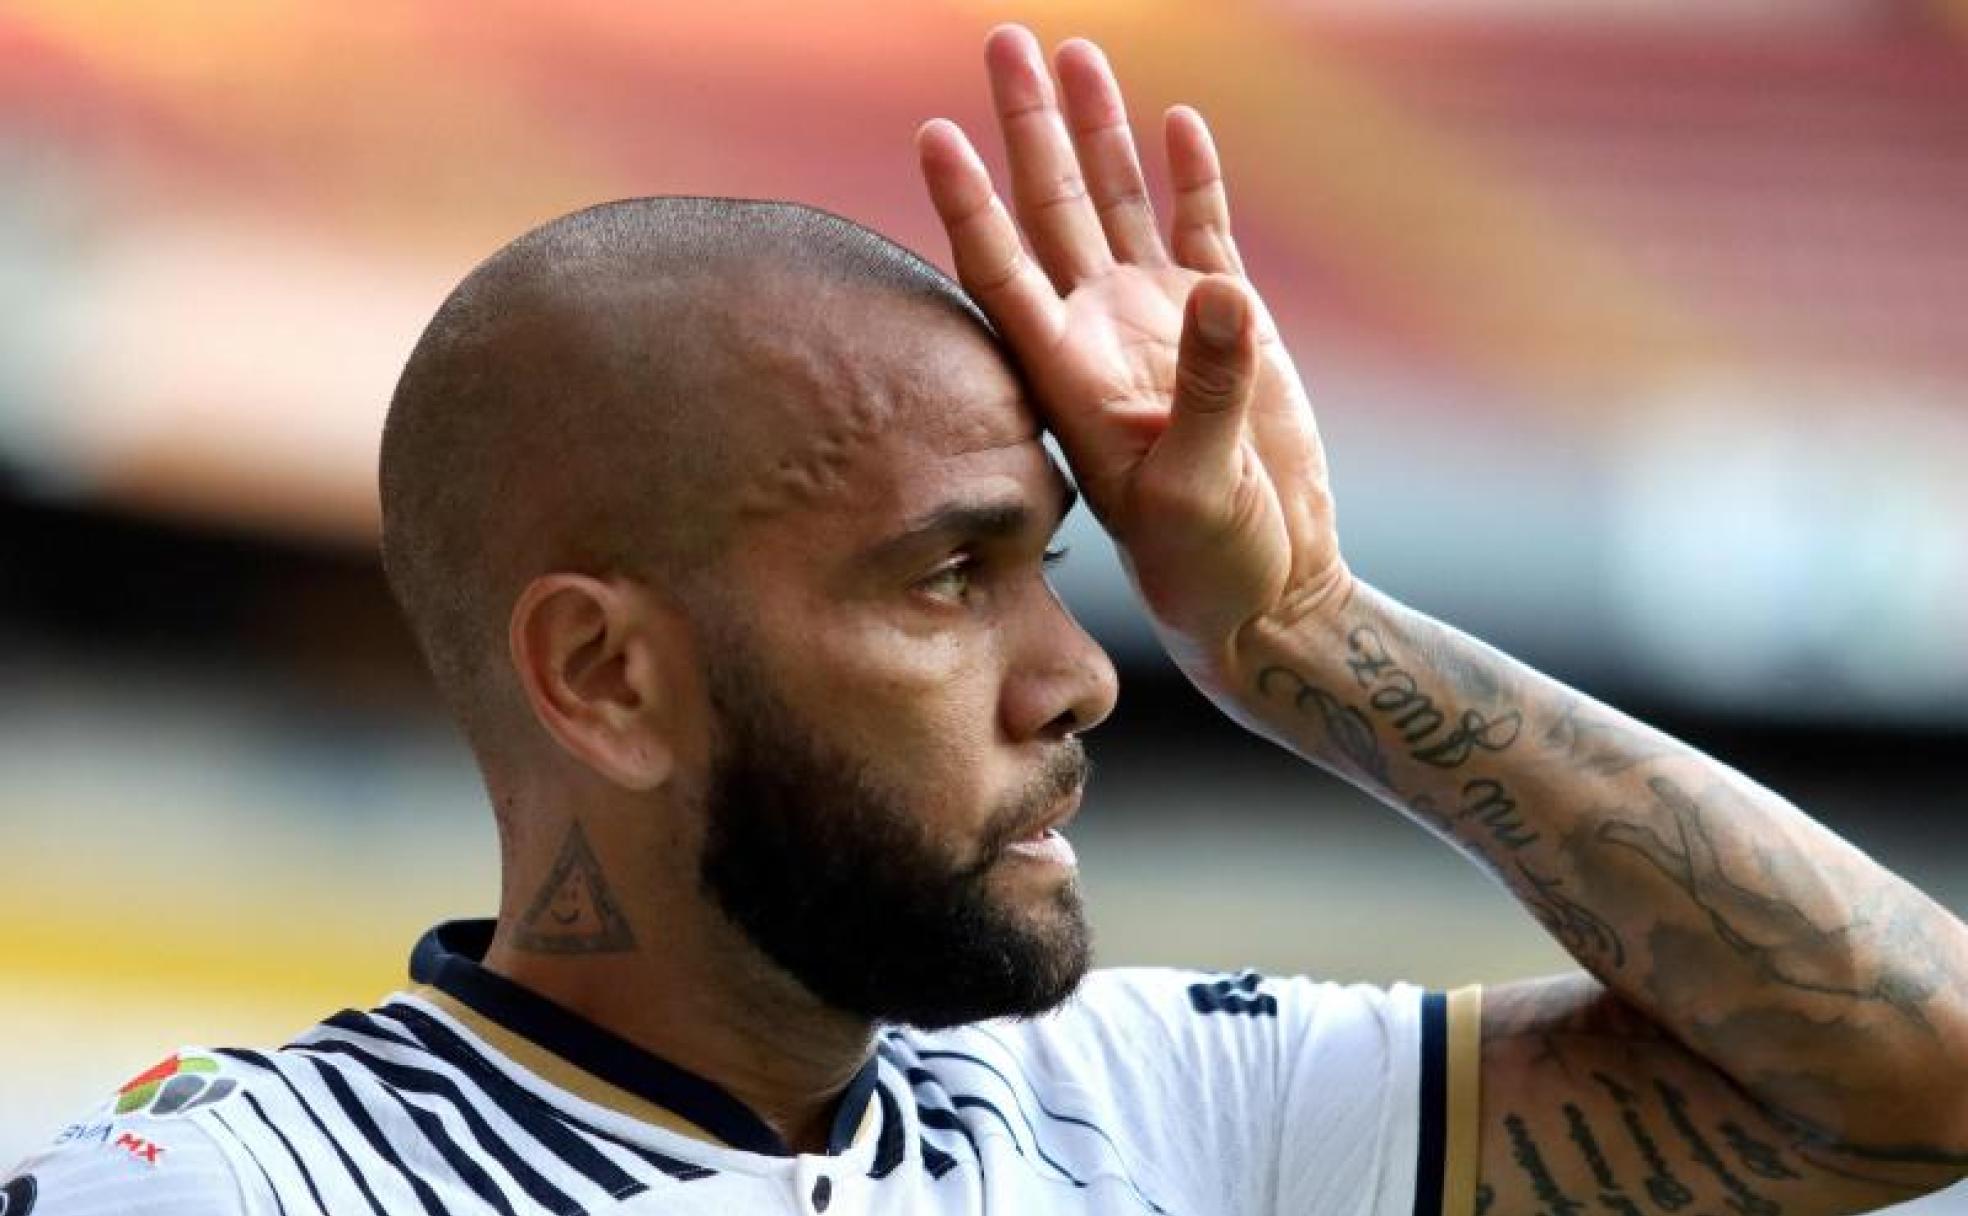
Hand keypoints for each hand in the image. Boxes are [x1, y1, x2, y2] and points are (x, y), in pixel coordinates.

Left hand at [917, 26, 1348, 688]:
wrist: (1269, 587)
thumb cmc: (1209, 562)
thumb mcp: (1198, 486)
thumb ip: (1207, 388)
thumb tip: (1218, 288)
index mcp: (1069, 374)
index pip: (1000, 271)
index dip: (967, 203)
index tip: (934, 134)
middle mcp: (1100, 334)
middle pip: (1049, 208)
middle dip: (1027, 126)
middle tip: (1003, 41)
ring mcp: (1160, 322)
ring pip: (1117, 204)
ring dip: (1098, 131)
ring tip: (1078, 53)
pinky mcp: (1229, 325)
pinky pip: (1200, 229)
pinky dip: (1191, 177)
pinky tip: (1176, 123)